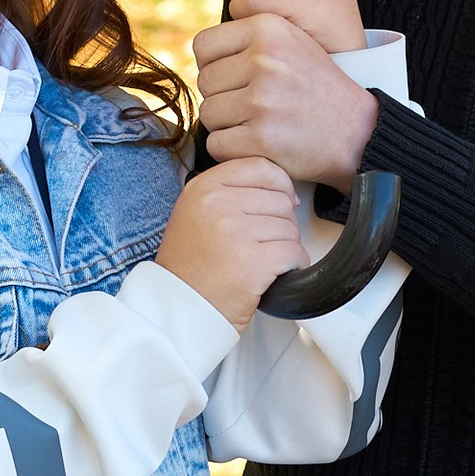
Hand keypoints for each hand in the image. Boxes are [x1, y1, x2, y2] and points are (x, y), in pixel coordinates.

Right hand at [158, 158, 306, 322]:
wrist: (180, 309)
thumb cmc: (192, 266)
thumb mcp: (197, 213)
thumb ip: (230, 191)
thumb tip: (285, 190)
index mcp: (203, 188)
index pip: (260, 166)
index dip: (280, 184)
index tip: (281, 201)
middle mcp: (217, 204)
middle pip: (280, 200)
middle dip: (282, 223)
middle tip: (263, 244)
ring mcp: (235, 233)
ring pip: (290, 228)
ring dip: (286, 246)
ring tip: (263, 261)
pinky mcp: (253, 262)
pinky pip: (294, 252)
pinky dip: (294, 265)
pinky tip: (277, 273)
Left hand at [192, 16, 378, 188]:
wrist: (358, 133)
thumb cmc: (317, 89)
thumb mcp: (291, 44)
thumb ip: (248, 40)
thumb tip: (199, 51)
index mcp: (269, 29)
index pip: (203, 46)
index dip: (214, 65)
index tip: (236, 79)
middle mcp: (265, 60)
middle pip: (205, 82)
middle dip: (222, 97)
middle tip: (253, 107)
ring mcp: (263, 101)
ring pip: (208, 115)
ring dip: (226, 125)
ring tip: (259, 124)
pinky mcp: (261, 138)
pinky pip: (217, 144)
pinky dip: (232, 150)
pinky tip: (258, 145)